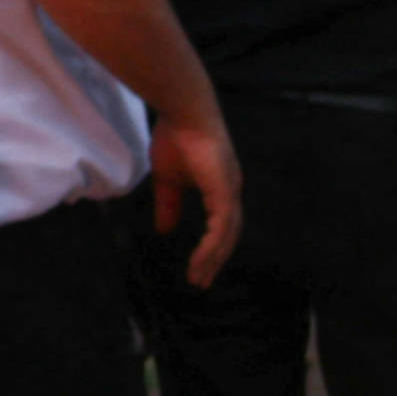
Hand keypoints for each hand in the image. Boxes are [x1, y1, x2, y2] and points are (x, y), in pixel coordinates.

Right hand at [149, 109, 243, 286]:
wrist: (183, 113)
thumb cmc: (176, 138)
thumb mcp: (168, 180)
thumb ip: (169, 205)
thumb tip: (165, 230)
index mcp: (221, 188)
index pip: (222, 226)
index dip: (212, 247)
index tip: (199, 267)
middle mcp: (231, 191)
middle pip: (228, 235)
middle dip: (215, 260)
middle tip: (201, 282)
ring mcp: (231, 190)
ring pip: (227, 235)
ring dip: (213, 259)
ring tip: (198, 278)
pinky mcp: (224, 189)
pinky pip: (222, 226)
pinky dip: (213, 245)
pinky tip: (203, 260)